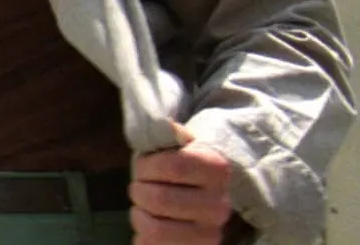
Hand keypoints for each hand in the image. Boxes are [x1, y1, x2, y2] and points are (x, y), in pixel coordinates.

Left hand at [130, 121, 233, 243]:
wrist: (191, 200)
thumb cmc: (173, 169)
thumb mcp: (172, 147)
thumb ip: (168, 135)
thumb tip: (167, 126)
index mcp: (218, 170)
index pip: (175, 166)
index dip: (148, 166)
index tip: (144, 167)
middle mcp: (220, 205)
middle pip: (160, 199)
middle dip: (139, 191)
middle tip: (140, 187)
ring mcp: (210, 234)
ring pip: (155, 229)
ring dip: (139, 215)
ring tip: (143, 207)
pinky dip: (141, 235)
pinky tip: (149, 224)